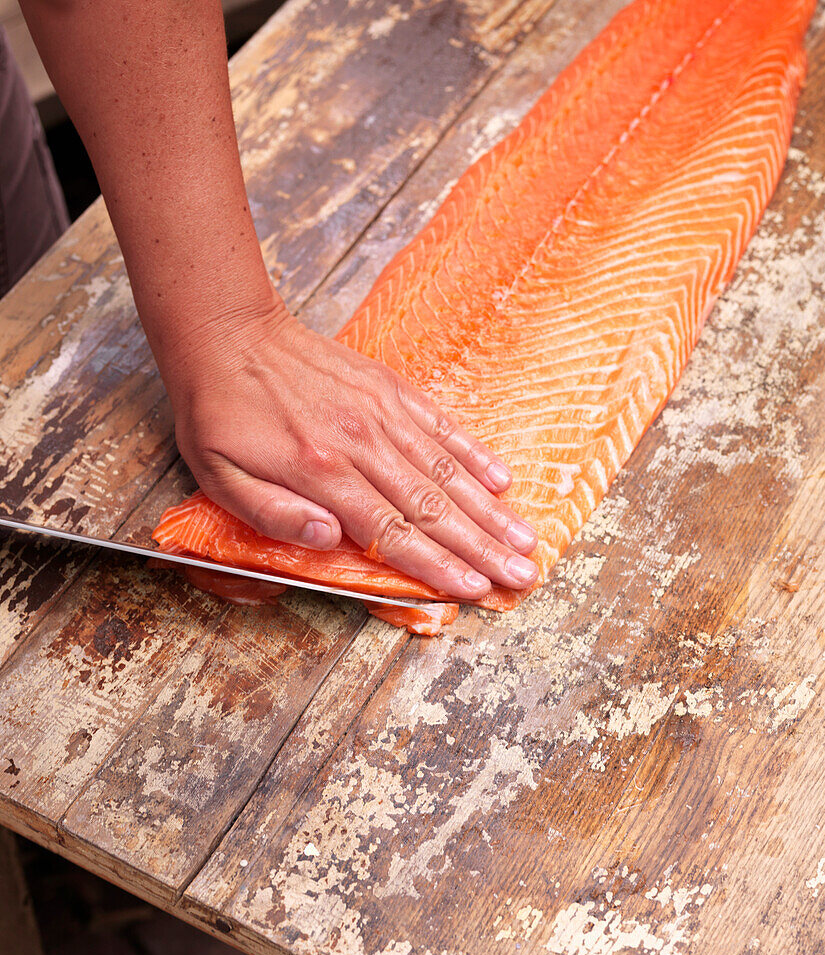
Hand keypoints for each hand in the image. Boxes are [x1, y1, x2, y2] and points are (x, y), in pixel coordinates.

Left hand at [163, 296, 538, 600]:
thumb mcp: (218, 475)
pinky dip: (473, 454)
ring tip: (525, 539)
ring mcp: (380, 412)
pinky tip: (502, 479)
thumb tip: (329, 540)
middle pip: (433, 506)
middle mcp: (361, 442)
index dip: (437, 564)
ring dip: (490, 510)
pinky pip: (440, 425)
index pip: (391, 529)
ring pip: (446, 470)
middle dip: (482, 547)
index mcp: (320, 471)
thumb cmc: (219, 412)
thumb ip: (271, 514)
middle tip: (523, 575)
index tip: (474, 589)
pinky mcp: (388, 388)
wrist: (228, 332)